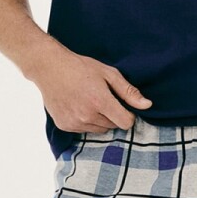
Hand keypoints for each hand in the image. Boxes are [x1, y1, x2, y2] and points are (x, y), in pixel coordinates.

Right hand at [31, 43, 152, 132]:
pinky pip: (84, 130)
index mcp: (100, 101)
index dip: (128, 115)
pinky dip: (85, 121)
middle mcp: (87, 115)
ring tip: (89, 100)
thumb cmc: (80, 67)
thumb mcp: (108, 73)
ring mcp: (74, 122)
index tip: (122, 105)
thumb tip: (147, 105)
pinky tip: (78, 106)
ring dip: (99, 119)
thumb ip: (128, 92)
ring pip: (99, 129)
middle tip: (102, 98)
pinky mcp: (65, 126)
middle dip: (112, 115)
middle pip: (112, 126)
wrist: (49, 67)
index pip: (125, 123)